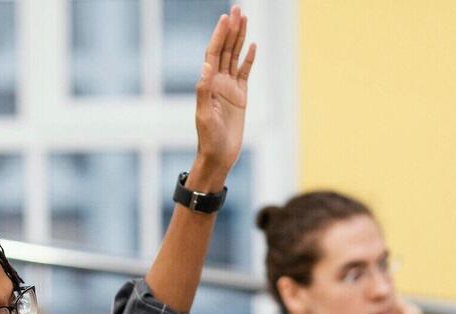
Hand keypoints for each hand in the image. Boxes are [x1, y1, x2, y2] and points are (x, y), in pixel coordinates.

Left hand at [191, 6, 255, 189]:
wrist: (218, 156)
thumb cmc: (208, 139)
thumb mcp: (205, 115)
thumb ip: (204, 90)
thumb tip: (206, 64)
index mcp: (208, 84)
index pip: (214, 53)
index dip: (220, 35)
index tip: (226, 18)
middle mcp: (218, 83)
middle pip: (225, 50)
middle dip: (231, 29)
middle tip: (237, 9)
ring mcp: (229, 89)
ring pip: (235, 57)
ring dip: (239, 38)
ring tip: (244, 19)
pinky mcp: (240, 97)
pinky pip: (244, 73)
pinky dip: (248, 59)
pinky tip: (251, 46)